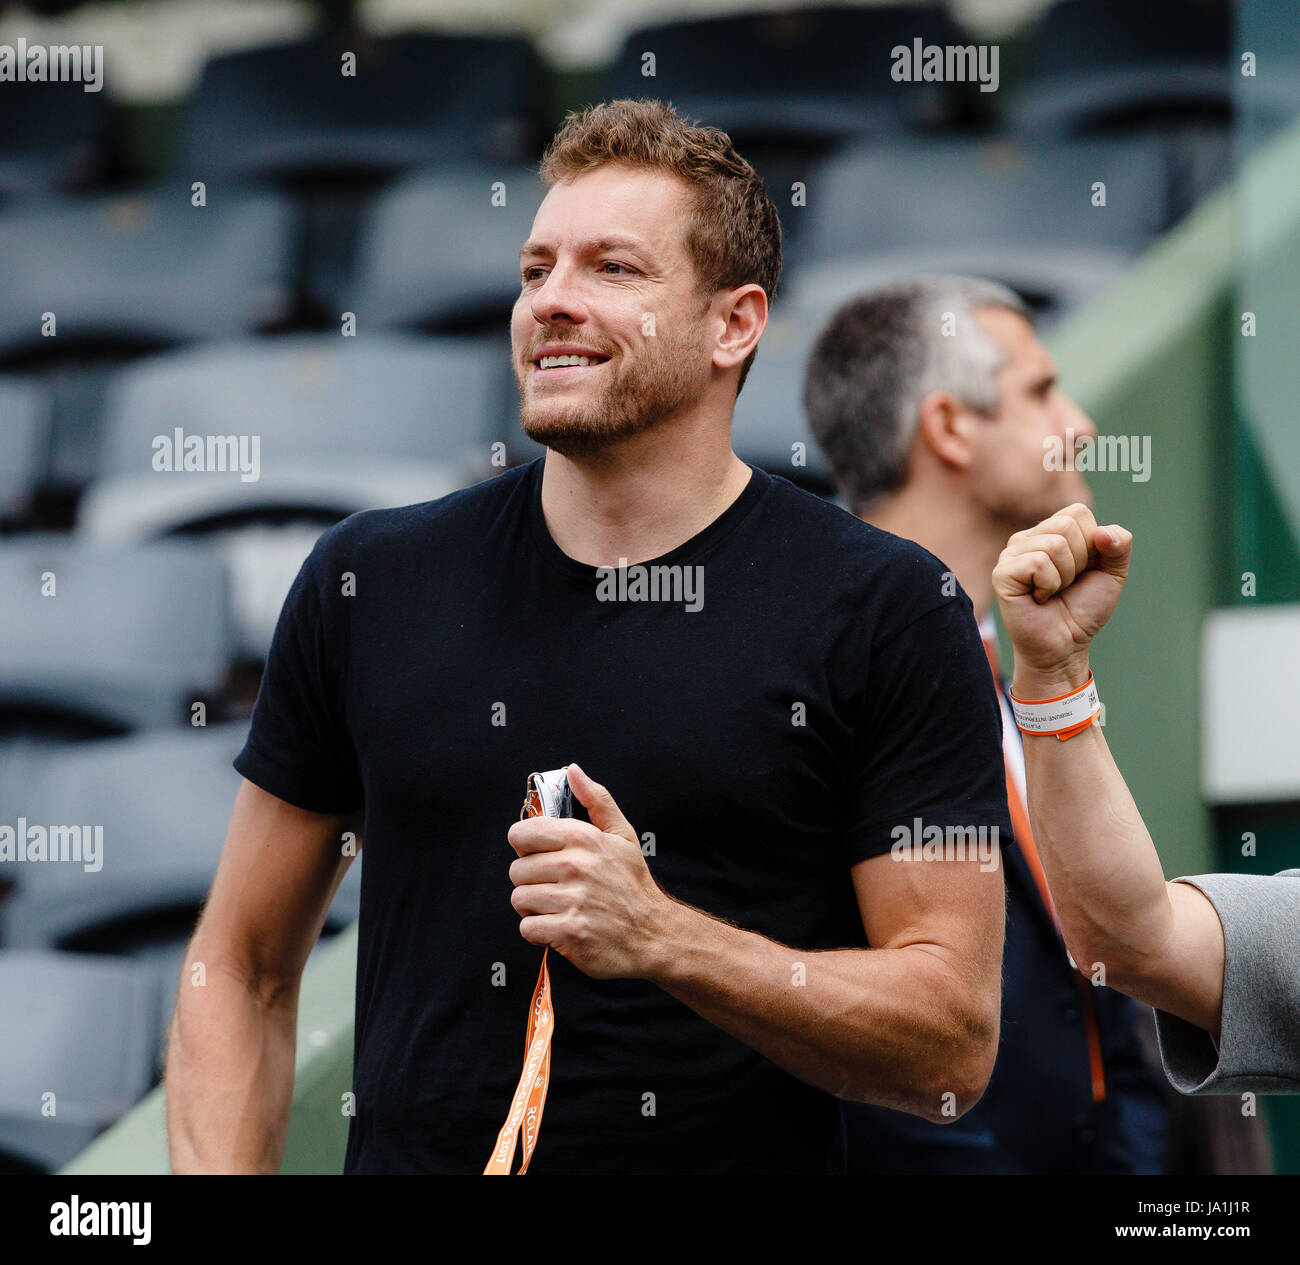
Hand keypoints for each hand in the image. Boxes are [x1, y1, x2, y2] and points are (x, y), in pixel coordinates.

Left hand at [507, 763, 668, 979]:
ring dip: (534, 907)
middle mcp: (575, 866)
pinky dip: (539, 932)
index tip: (542, 856)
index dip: (527, 846)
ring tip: (558, 907)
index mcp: (583, 838)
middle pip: (516, 870)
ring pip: (519, 899)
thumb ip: (596, 800)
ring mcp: (572, 900)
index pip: (521, 833)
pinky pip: (527, 928)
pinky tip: (559, 927)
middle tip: (555, 887)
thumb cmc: (632, 883)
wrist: (653, 934)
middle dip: (531, 880)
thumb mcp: (622, 835)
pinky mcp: (568, 932)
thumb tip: (573, 771)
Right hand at [992, 504, 1132, 694]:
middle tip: (1066, 584)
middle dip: (1079, 561)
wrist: (1065, 646)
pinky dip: (1049, 585)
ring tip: (1052, 592)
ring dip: (1064, 577)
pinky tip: (1039, 598)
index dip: (1091, 544)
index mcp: (1049, 531)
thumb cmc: (1083, 610)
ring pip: (1054, 545)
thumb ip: (1120, 545)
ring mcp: (1011, 554)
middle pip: (1066, 526)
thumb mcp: (1112, 574)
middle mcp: (1027, 538)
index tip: (1082, 570)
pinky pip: (1038, 563)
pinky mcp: (1002, 573)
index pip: (1077, 512)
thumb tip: (1103, 532)